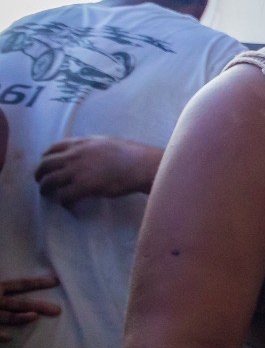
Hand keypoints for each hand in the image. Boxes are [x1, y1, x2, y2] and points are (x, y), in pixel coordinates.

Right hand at [0, 275, 60, 340]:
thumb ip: (5, 285)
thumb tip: (13, 282)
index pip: (20, 284)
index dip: (38, 283)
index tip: (57, 281)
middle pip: (19, 304)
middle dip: (39, 306)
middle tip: (58, 310)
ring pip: (7, 317)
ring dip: (22, 318)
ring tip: (36, 317)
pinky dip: (0, 335)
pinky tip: (9, 338)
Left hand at [34, 136, 158, 205]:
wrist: (141, 165)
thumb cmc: (131, 154)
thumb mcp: (107, 142)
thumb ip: (92, 147)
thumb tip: (90, 153)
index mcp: (80, 144)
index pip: (53, 148)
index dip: (46, 157)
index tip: (46, 163)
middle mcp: (73, 156)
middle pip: (46, 164)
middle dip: (40, 174)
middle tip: (41, 182)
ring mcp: (77, 171)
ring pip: (50, 181)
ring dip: (46, 189)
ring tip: (47, 195)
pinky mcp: (83, 187)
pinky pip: (63, 196)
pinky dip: (62, 201)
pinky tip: (66, 205)